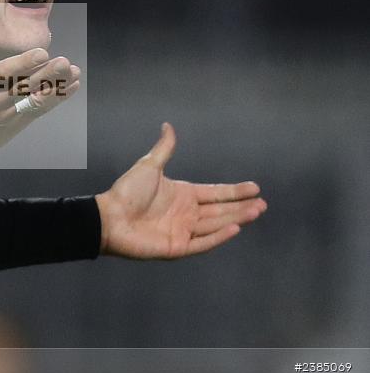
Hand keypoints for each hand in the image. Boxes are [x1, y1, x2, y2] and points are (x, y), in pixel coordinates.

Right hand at [0, 5, 80, 172]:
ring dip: (56, 87)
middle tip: (63, 62)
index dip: (23, 64)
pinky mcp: (17, 124)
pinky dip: (56, 99)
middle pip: (22, 87)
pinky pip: (39, 111)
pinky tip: (72, 87)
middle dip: (45, 75)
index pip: (2, 73)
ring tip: (74, 73)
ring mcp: (7, 115)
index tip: (42, 53)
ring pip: (35, 100)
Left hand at [95, 123, 266, 258]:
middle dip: (241, 207)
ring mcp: (183, 231)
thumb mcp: (149, 166)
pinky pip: (202, 242)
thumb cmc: (127, 192)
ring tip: (256, 212)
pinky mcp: (177, 247)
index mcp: (182, 195)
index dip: (234, 191)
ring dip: (236, 219)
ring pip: (215, 225)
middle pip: (220, 210)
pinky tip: (235, 228)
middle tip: (263, 204)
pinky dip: (218, 236)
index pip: (214, 193)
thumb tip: (168, 126)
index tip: (255, 188)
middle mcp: (186, 213)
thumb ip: (164, 148)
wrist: (109, 216)